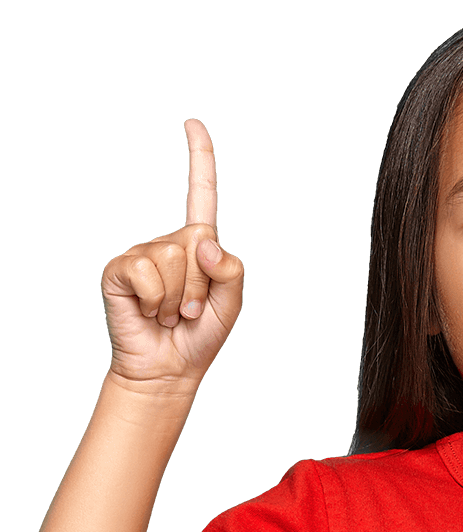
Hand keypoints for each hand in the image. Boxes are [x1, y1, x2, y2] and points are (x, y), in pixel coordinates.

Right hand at [101, 119, 243, 389]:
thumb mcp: (230, 305)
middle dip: (199, 285)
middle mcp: (170, 242)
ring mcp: (143, 253)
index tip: (192, 123)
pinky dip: (154, 300)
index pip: (200, 195)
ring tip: (170, 314)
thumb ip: (231, 272)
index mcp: (199, 245)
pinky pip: (146, 272)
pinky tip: (149, 312)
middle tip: (189, 311)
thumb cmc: (200, 336)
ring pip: (173, 260)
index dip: (199, 159)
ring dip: (177, 298)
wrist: (168, 368)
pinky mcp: (121, 269)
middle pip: (196, 242)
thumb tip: (204, 241)